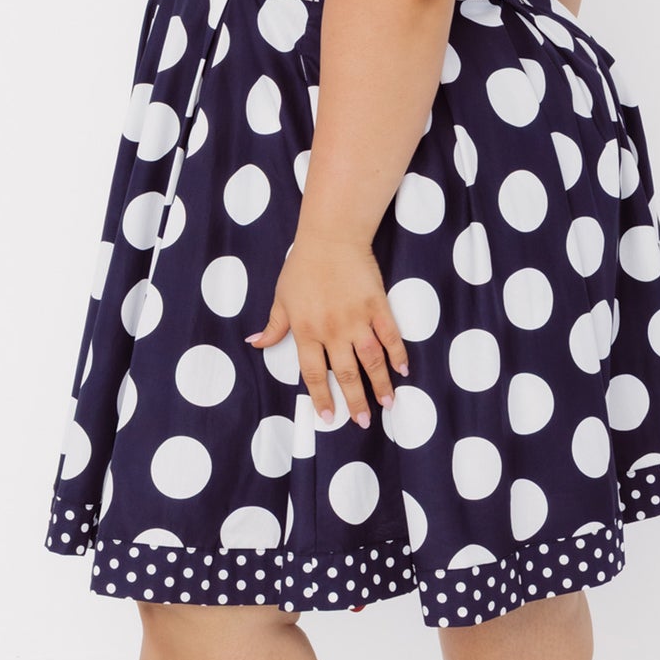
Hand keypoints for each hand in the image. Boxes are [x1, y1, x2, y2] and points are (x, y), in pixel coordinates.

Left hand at [244, 231, 408, 426]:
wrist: (331, 237)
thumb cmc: (302, 266)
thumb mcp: (281, 297)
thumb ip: (274, 325)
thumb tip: (256, 343)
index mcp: (306, 330)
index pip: (313, 373)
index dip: (322, 397)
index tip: (330, 417)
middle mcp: (332, 330)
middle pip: (346, 373)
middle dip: (355, 401)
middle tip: (362, 422)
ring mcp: (357, 319)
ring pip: (371, 360)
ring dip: (380, 384)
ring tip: (388, 404)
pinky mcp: (377, 306)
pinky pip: (390, 336)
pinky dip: (398, 354)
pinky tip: (403, 370)